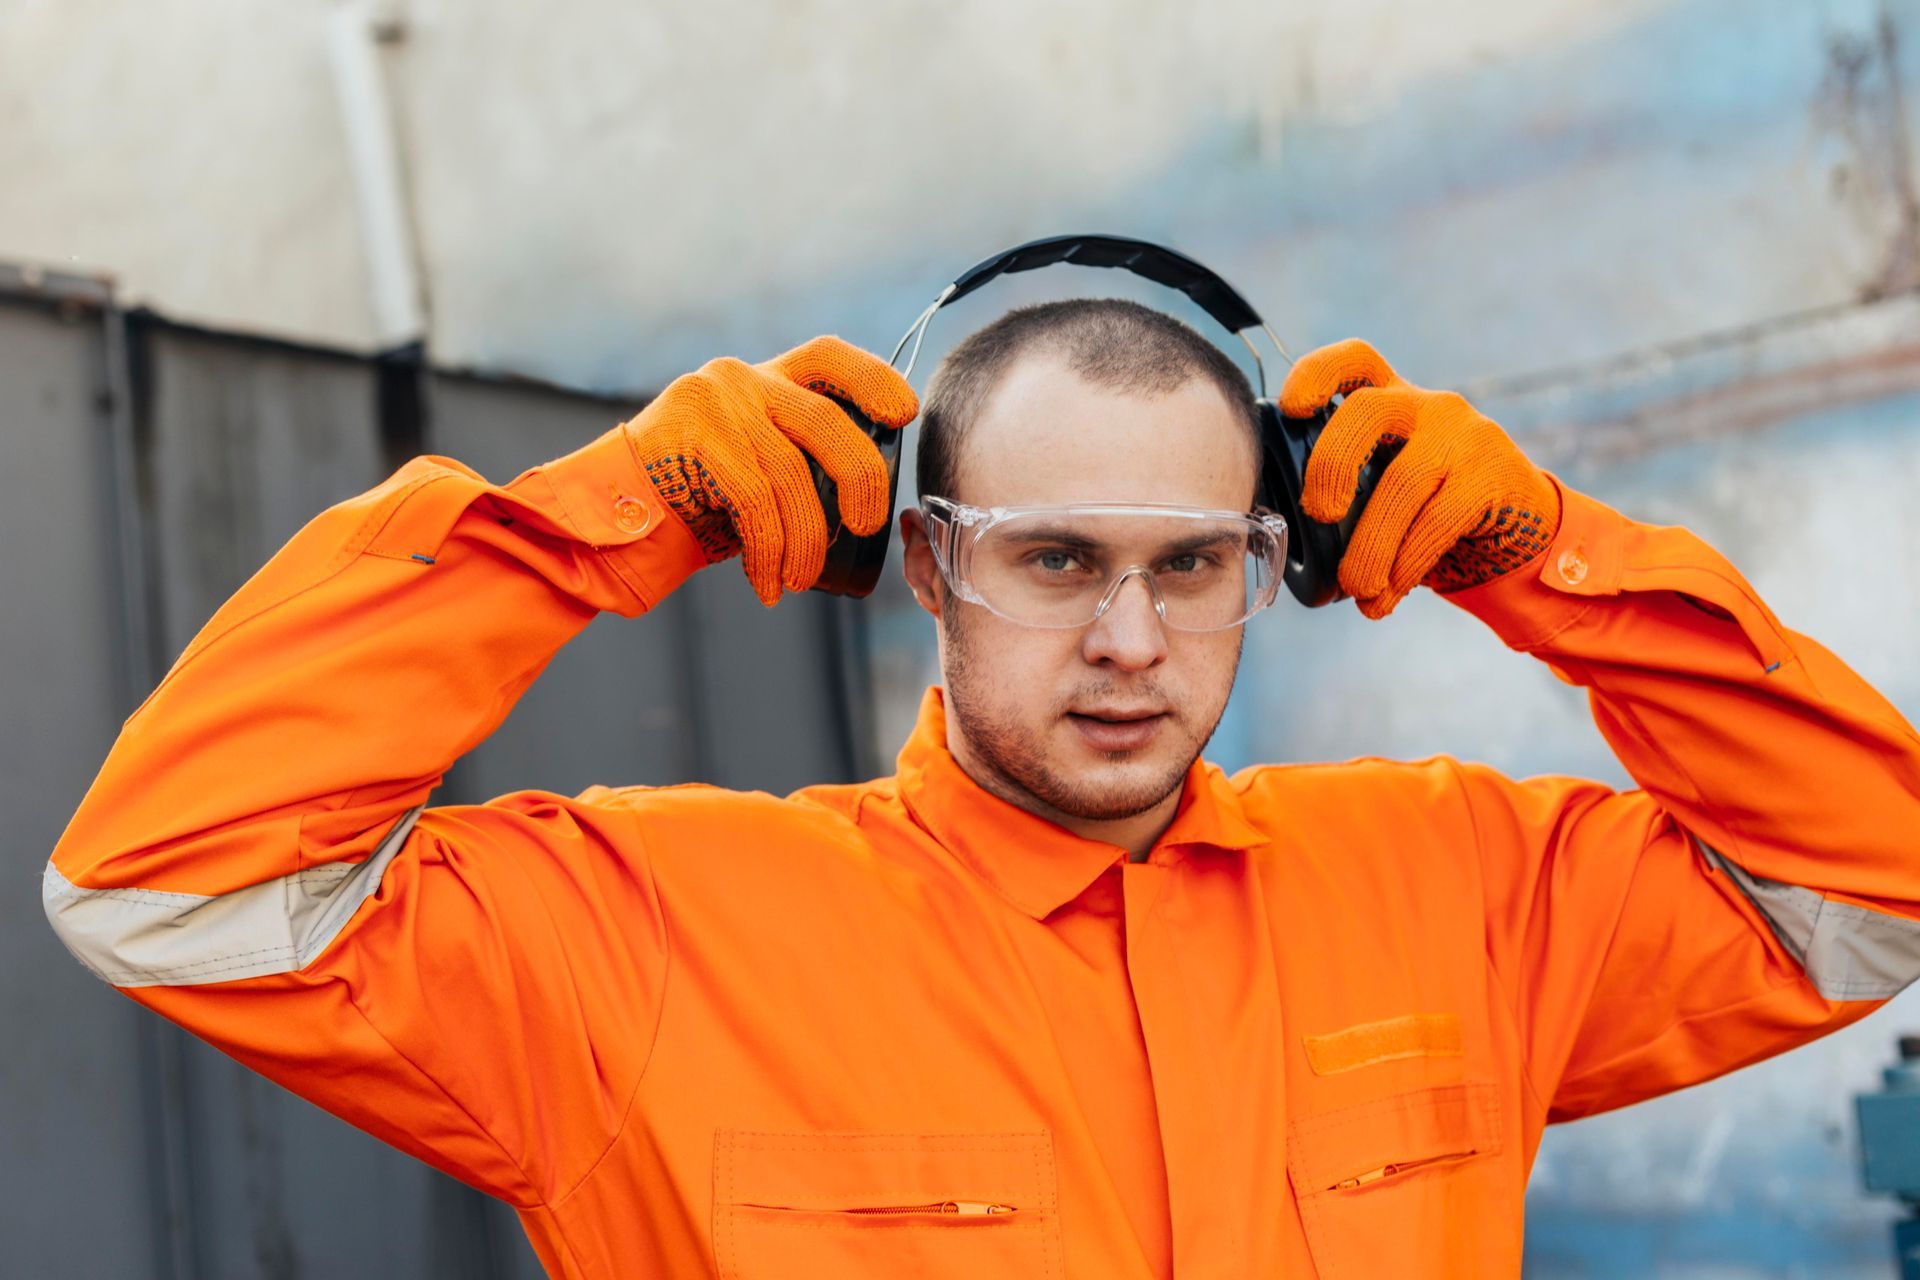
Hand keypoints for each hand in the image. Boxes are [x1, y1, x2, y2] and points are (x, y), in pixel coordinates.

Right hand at [630, 336, 918, 605]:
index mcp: (766, 377)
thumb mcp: (758, 462)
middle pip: (826, 421)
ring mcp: (715, 401)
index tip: (903, 413)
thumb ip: (802, 457)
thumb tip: (870, 498)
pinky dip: (768, 551)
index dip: (874, 380)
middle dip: (859, 480)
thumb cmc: (699, 498)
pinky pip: (753, 500)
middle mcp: (743, 377)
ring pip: (789, 473)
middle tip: (863, 527)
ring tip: (799, 579)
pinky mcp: (691, 433)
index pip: (829, 357)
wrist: (616, 510)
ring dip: (803, 540)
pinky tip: (769, 582)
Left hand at [1279, 339, 1560, 619]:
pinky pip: (1438, 520)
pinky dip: (1405, 564)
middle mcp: (1425, 407)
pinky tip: (1388, 594)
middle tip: (1318, 515)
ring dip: (1370, 545)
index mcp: (1390, 400)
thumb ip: (1345, 490)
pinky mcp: (1491, 475)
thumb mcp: (1386, 481)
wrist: (1519, 524)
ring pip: (1403, 481)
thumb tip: (1282, 540)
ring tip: (1356, 587)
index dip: (1316, 373)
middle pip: (1367, 411)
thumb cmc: (1428, 505)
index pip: (1355, 362)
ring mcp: (1463, 436)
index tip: (1292, 408)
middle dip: (1330, 465)